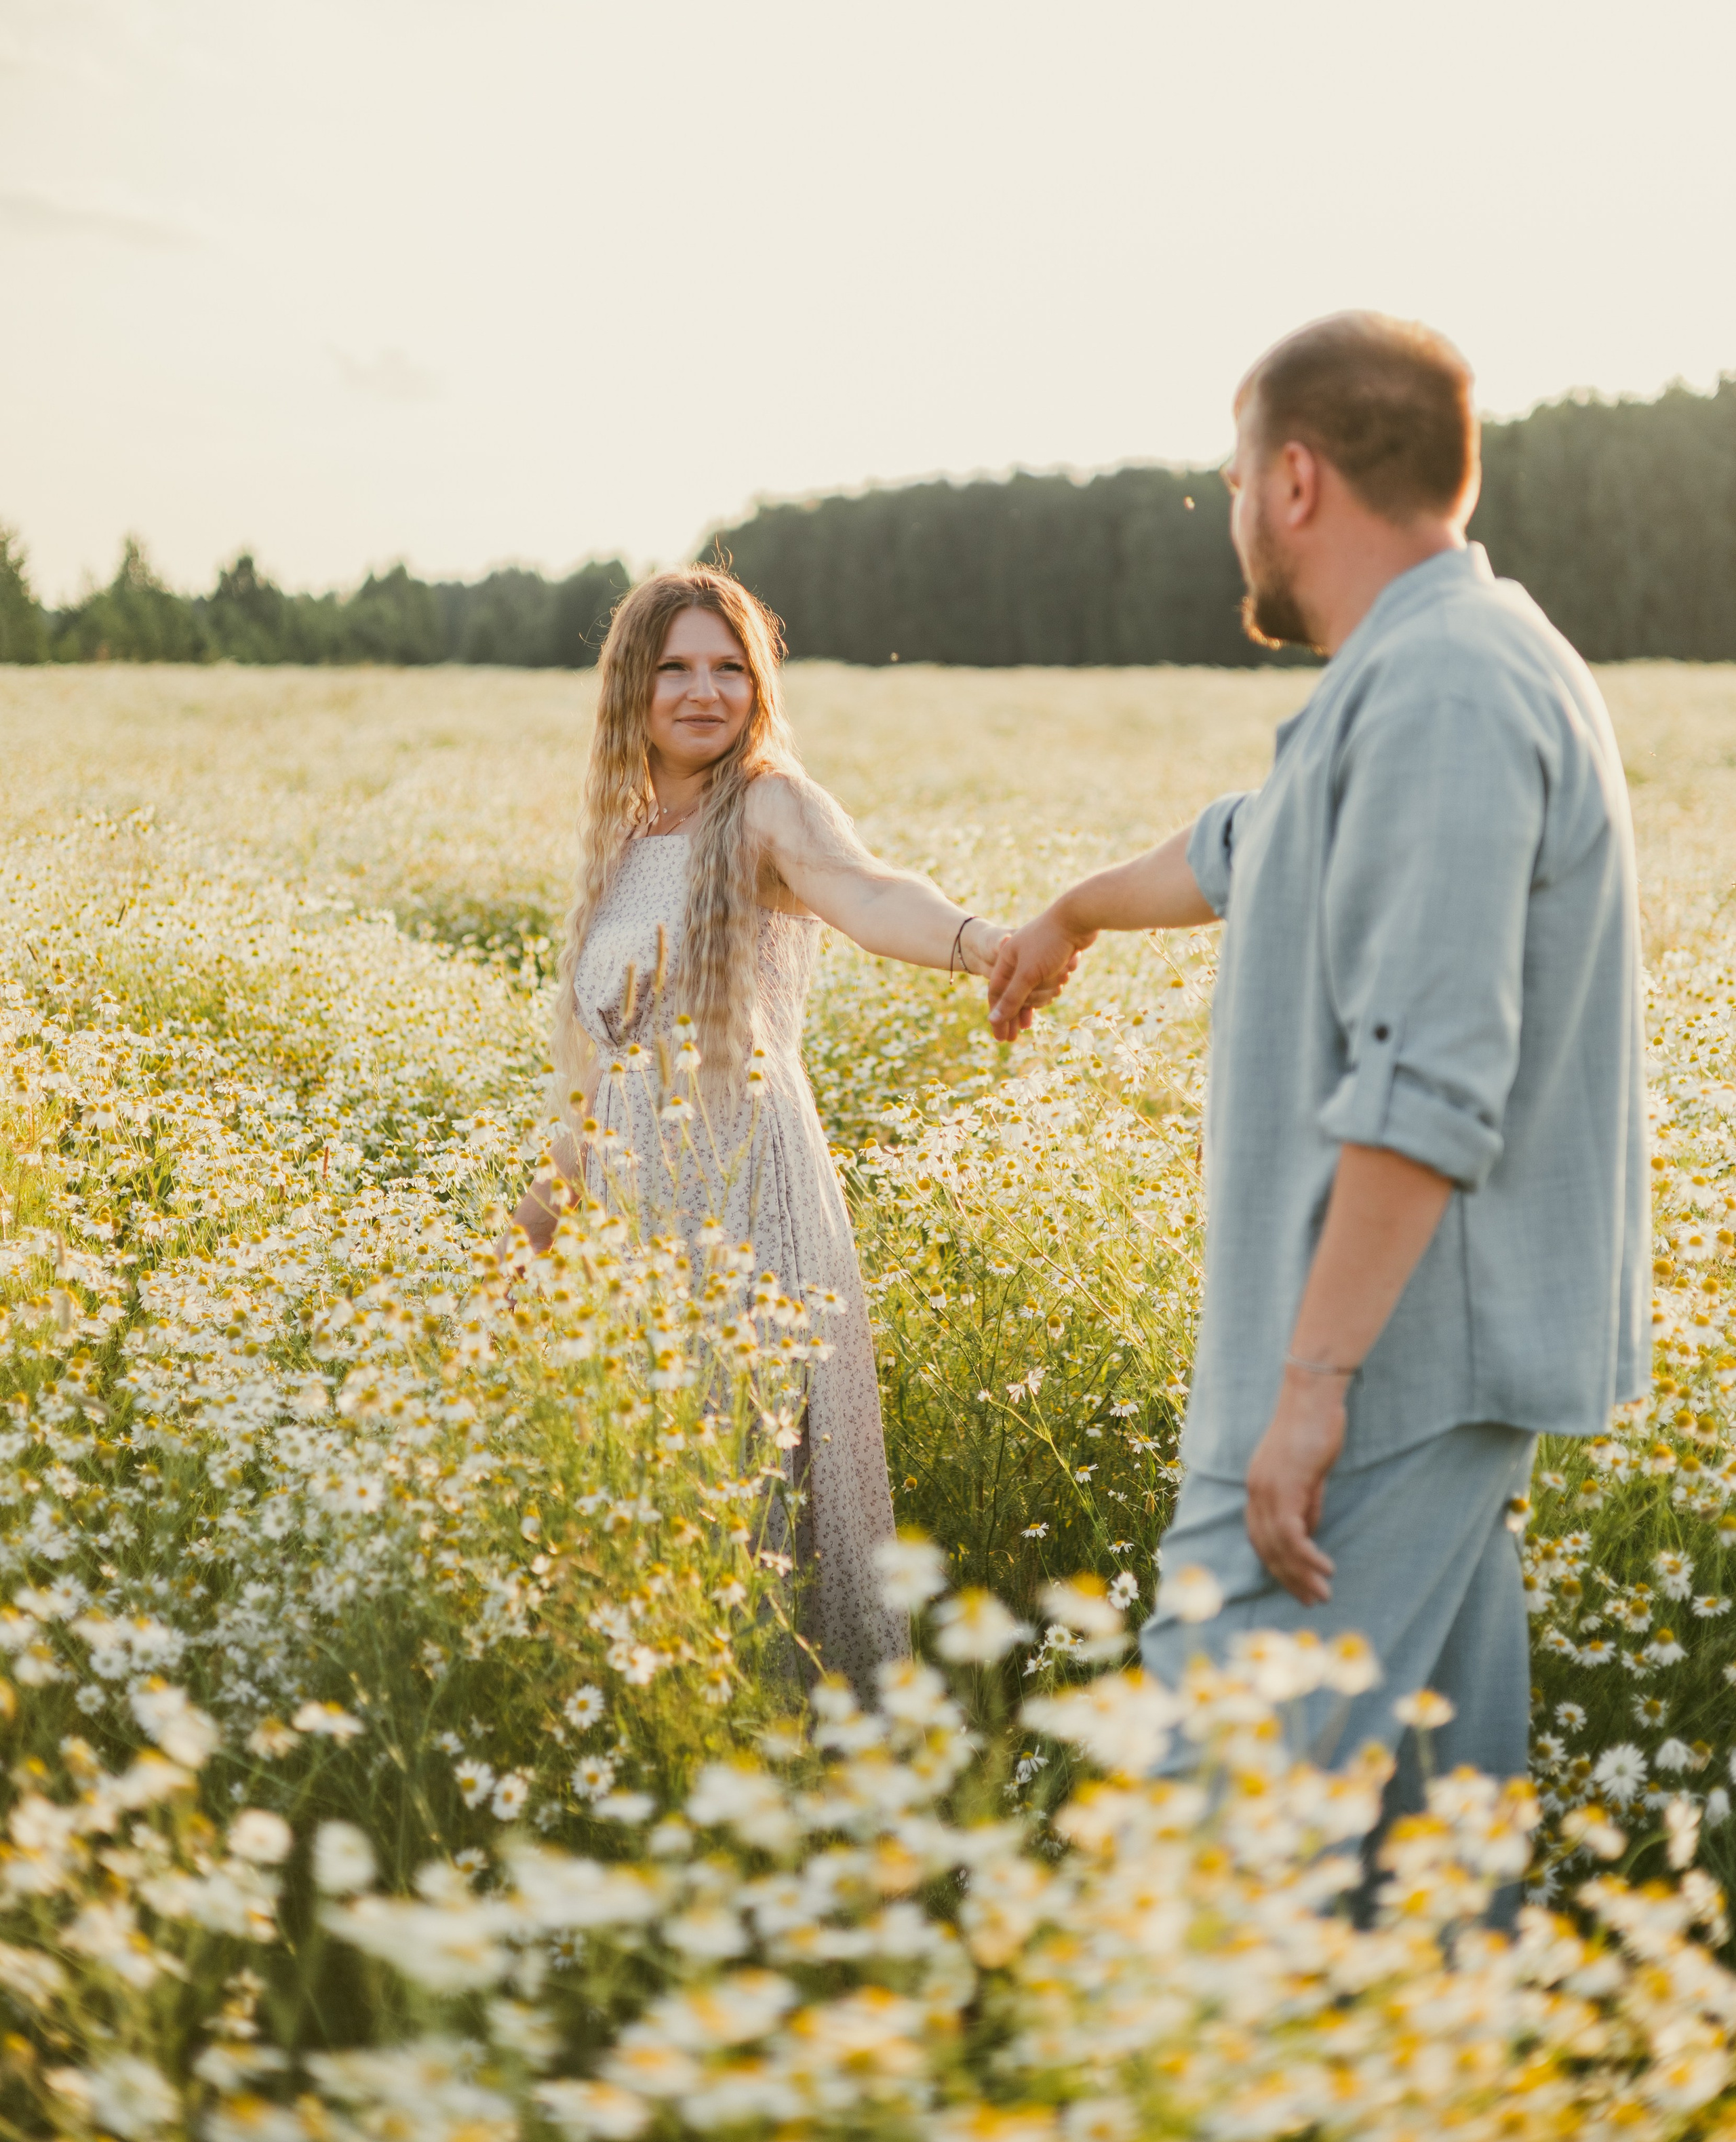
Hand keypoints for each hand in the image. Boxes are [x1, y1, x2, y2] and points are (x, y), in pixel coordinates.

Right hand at [986, 906, 1093, 1041]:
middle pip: (1016, 995)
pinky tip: (1061, 985)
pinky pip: (1049, 981)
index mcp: (1006, 959)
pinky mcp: (1052, 959)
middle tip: (1019, 1036)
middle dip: (1024, 1009)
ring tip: (1058, 986)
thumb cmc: (1050, 943)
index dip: (998, 1017)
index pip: (996, 994)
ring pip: (1035, 989)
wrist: (1079, 917)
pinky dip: (1055, 984)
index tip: (1001, 1038)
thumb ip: (1012, 998)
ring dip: (1047, 991)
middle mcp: (1018, 959)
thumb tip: (994, 1020)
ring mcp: (1035, 959)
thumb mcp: (1029, 974)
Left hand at [1243, 1367, 1346, 1604]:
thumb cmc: (1314, 1428)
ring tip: (1322, 1595)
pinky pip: (1291, 1534)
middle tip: (1310, 1602)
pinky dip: (1307, 1557)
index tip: (1295, 1586)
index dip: (1276, 1565)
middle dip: (1288, 1579)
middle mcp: (1255, 1493)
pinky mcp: (1285, 1487)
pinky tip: (1325, 1569)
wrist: (1312, 1397)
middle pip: (1265, 1548)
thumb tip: (1308, 1535)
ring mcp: (1267, 1491)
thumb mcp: (1309, 1474)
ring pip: (1278, 1547)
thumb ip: (1306, 1504)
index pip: (1259, 1538)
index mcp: (1257, 1489)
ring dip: (1300, 1575)